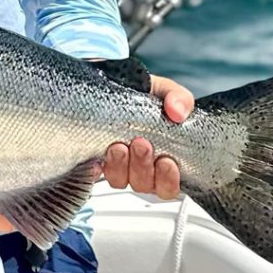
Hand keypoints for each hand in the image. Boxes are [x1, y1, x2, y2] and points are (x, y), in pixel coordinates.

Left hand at [103, 74, 193, 199]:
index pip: (169, 186)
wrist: (117, 87)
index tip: (166, 160)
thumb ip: (179, 99)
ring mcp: (118, 166)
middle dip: (143, 165)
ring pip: (120, 180)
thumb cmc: (144, 95)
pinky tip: (97, 161)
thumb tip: (177, 112)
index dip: (168, 178)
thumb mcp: (165, 91)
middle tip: (141, 143)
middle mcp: (141, 167)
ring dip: (120, 166)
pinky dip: (95, 169)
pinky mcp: (96, 160)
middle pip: (144, 184)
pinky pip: (93, 174)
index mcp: (164, 160)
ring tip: (118, 146)